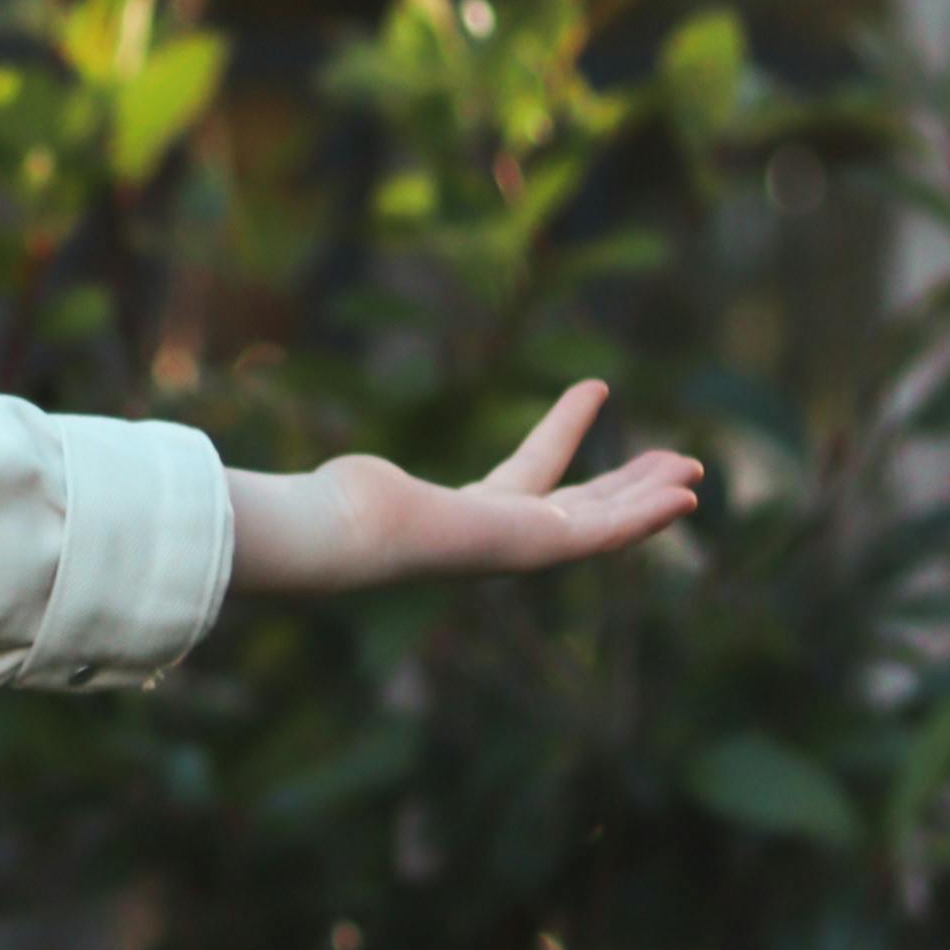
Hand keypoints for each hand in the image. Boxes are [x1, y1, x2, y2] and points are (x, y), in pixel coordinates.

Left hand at [224, 382, 704, 596]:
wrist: (330, 539)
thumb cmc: (322, 510)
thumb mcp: (339, 472)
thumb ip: (324, 463)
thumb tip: (257, 460)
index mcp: (457, 516)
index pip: (524, 481)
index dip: (560, 445)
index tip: (589, 397)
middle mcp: (490, 539)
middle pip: (575, 510)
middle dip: (624, 488)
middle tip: (675, 462)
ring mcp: (513, 552)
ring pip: (598, 526)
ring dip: (645, 501)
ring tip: (692, 474)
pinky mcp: (529, 552)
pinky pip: (602, 535)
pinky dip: (642, 515)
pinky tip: (683, 497)